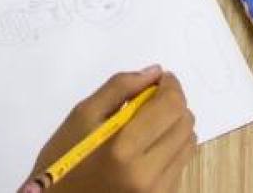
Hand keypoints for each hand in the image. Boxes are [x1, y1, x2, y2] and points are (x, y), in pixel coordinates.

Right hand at [30, 68, 194, 192]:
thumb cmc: (64, 160)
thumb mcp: (81, 117)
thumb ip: (119, 88)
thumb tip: (155, 72)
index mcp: (123, 149)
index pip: (170, 106)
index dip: (171, 86)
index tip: (161, 80)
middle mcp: (146, 174)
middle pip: (185, 123)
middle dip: (173, 105)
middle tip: (152, 102)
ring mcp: (155, 191)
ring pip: (188, 144)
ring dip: (175, 127)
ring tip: (149, 126)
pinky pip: (181, 164)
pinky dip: (171, 149)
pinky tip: (148, 148)